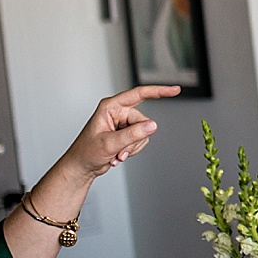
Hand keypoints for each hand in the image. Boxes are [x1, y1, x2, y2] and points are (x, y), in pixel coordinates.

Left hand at [56, 86, 179, 179]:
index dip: (158, 91)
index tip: (175, 90)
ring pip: (144, 133)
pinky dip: (131, 151)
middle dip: (134, 139)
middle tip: (119, 150)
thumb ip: (132, 134)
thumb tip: (153, 125)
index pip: (139, 94)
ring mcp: (123, 124)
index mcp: (111, 107)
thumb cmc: (86, 152)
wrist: (81, 167)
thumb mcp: (109, 143)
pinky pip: (141, 140)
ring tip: (116, 154)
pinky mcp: (126, 134)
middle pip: (143, 121)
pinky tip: (118, 155)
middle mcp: (118, 113)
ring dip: (132, 147)